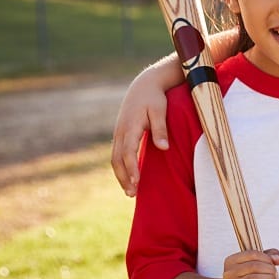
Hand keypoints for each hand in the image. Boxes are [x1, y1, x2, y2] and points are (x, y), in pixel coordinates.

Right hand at [111, 69, 172, 195]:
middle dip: (124, 177)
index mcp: (130, 126)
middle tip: (132, 194)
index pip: (128, 151)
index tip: (137, 181)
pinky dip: (121, 167)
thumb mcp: (160, 110)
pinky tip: (128, 177)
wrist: (144, 85)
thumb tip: (164, 148)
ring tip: (130, 191)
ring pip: (115, 158)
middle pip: (117, 159)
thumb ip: (160, 129)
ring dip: (121, 175)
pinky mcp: (121, 134)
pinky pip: (117, 154)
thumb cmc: (155, 98)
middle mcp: (120, 131)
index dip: (132, 167)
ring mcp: (118, 132)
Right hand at [221, 248, 278, 278]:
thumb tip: (277, 259)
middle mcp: (229, 273)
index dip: (267, 258)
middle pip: (255, 266)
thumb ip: (269, 256)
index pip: (252, 254)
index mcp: (231, 261)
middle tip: (276, 275)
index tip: (274, 264)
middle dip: (270, 269)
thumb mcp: (257, 265)